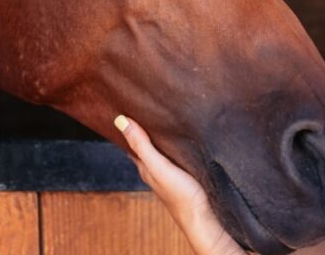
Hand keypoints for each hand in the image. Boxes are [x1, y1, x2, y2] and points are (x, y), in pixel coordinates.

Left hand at [114, 114, 246, 254]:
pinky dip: (175, 145)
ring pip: (162, 151)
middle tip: (146, 107)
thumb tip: (119, 120)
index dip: (129, 127)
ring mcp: (171, 173)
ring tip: (164, 116)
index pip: (132, 144)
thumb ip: (141, 145)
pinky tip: (182, 138)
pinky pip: (177, 155)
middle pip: (146, 146)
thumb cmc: (181, 195)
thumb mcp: (158, 167)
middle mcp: (156, 170)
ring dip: (161, 137)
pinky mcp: (186, 175)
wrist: (205, 218)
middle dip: (145, 129)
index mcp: (146, 167)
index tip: (127, 108)